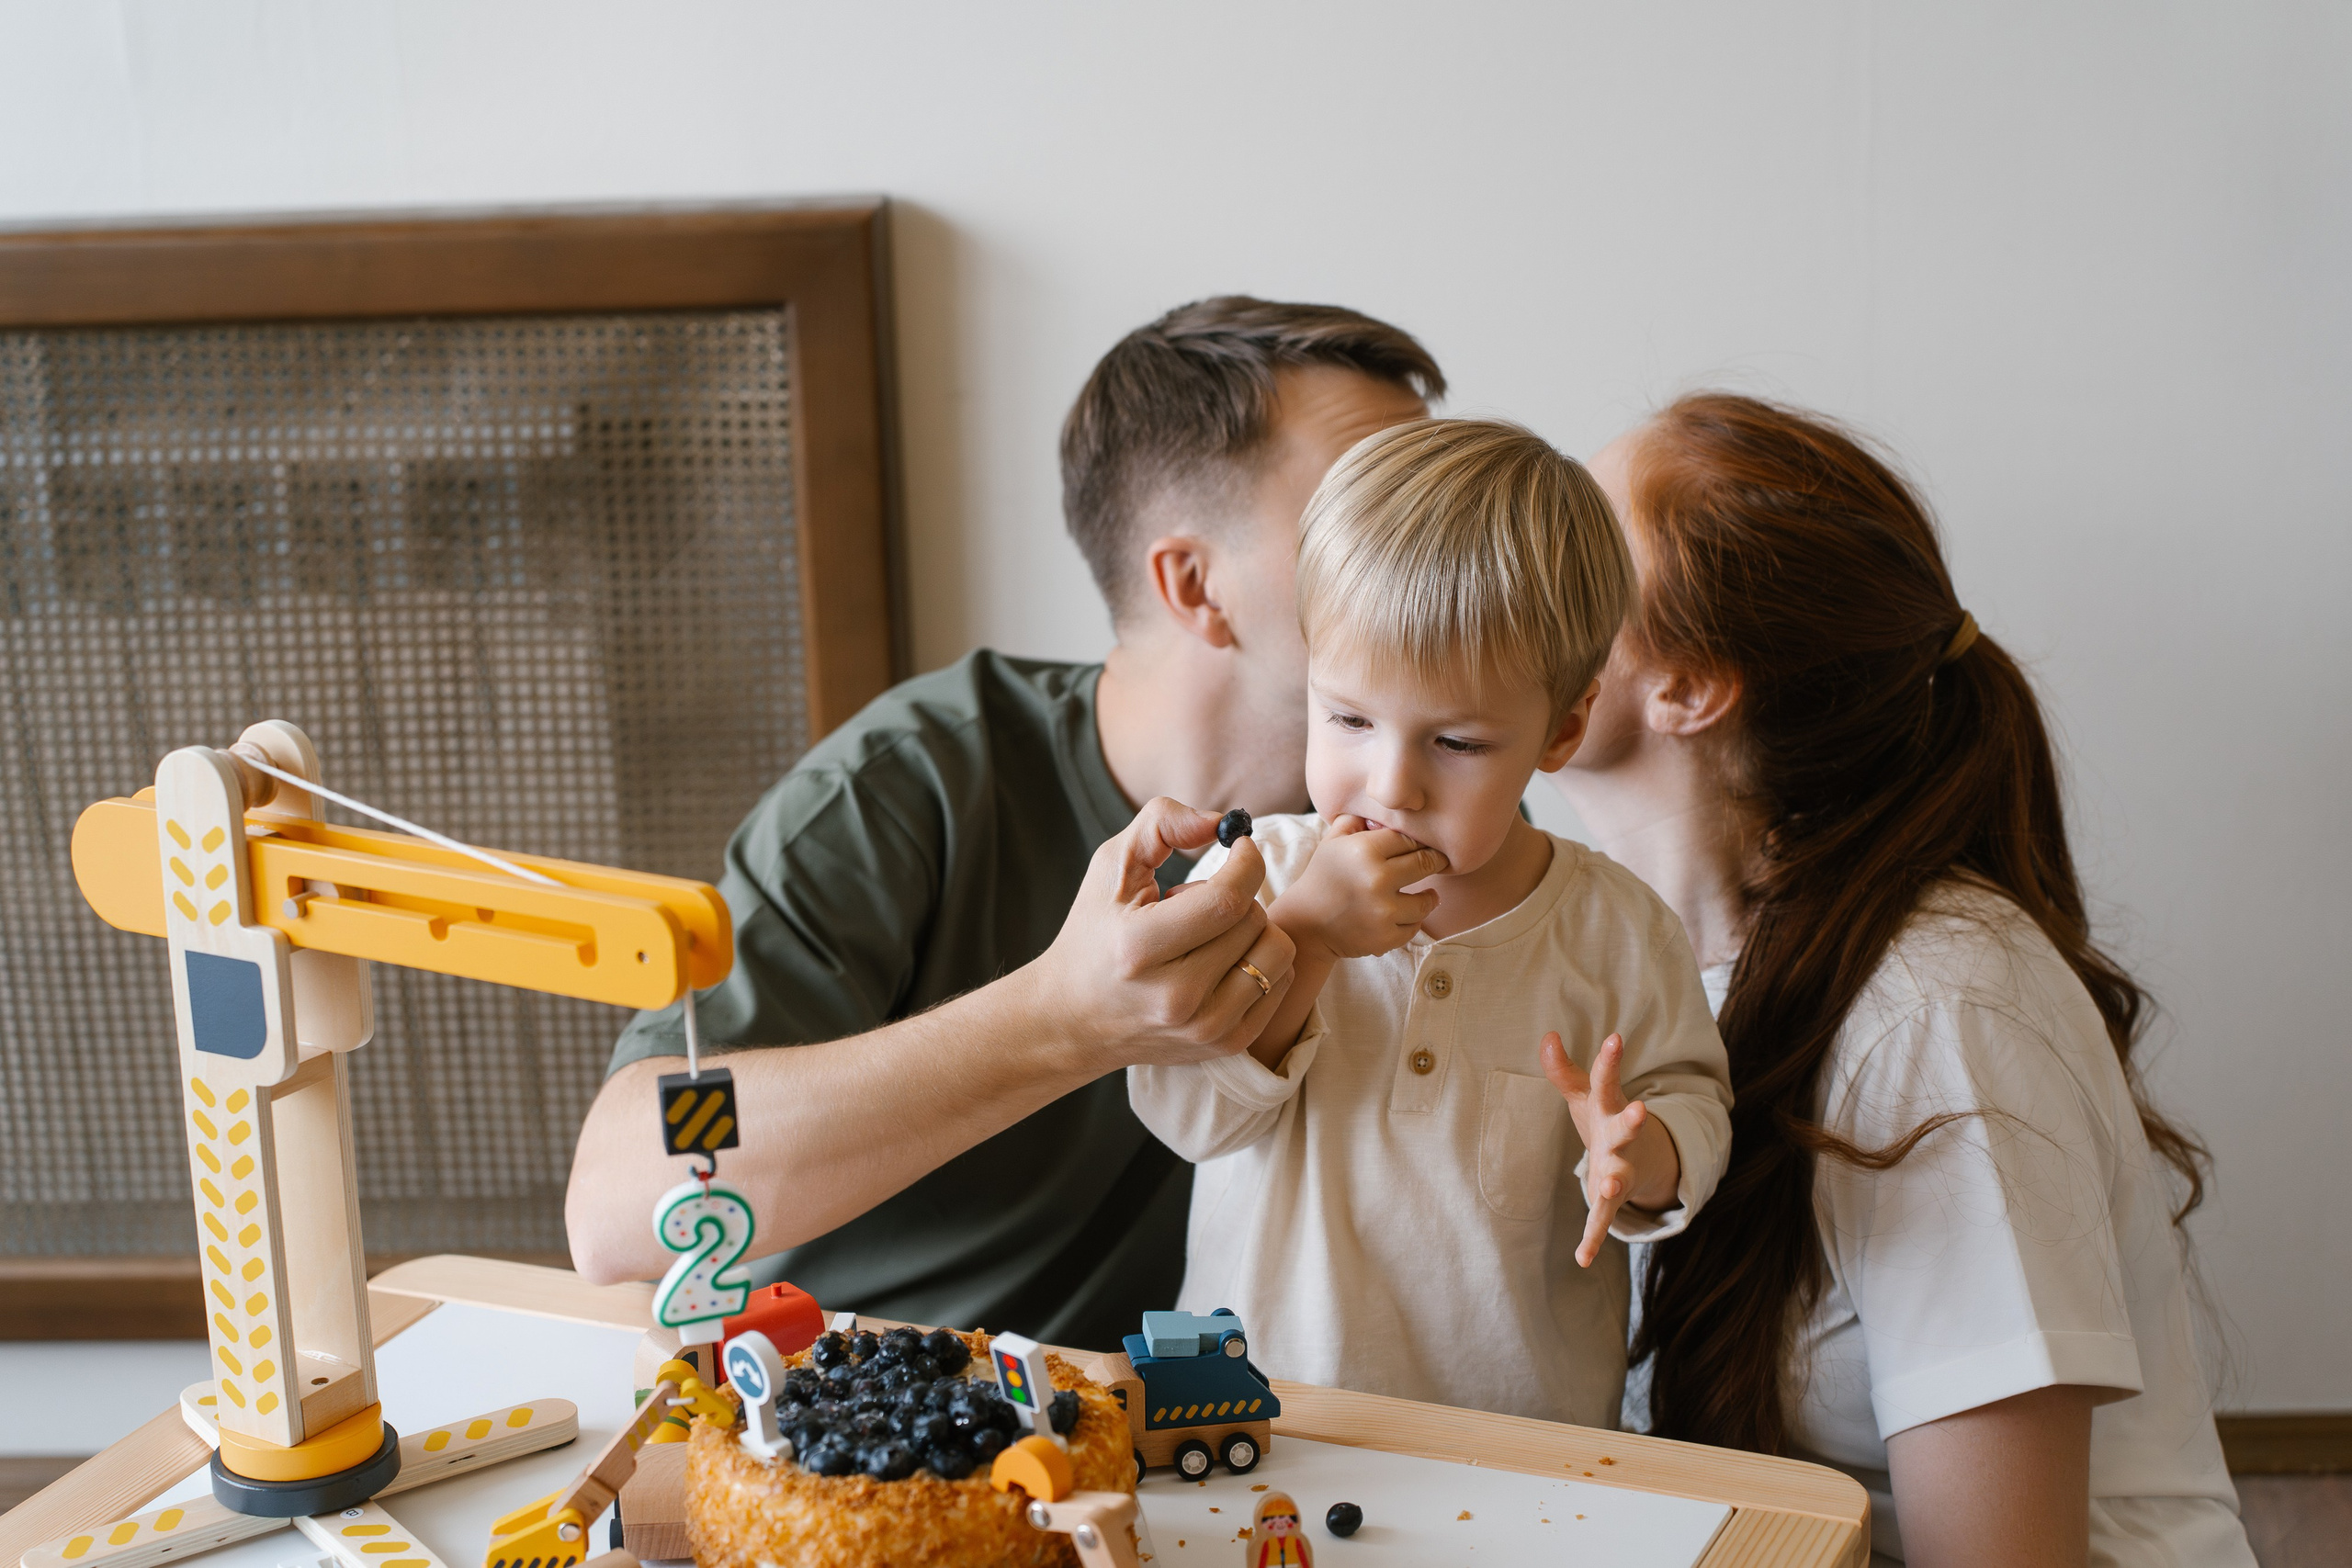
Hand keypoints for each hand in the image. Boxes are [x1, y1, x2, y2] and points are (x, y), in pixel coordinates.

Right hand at [1026, 797, 1295, 1069]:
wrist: (1073, 1020)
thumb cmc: (1094, 934)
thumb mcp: (1110, 868)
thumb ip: (1162, 824)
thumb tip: (1224, 822)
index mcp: (1141, 949)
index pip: (1227, 899)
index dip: (1246, 861)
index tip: (1238, 847)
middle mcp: (1177, 996)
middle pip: (1253, 920)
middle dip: (1237, 894)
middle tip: (1198, 903)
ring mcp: (1206, 1027)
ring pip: (1277, 951)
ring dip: (1254, 928)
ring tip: (1211, 933)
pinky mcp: (1228, 1045)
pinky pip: (1282, 982)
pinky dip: (1263, 959)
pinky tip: (1225, 959)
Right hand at [1269, 815, 1449, 962]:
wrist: (1305, 924)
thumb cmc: (1322, 877)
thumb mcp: (1333, 841)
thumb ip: (1357, 819)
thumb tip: (1383, 811)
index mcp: (1364, 850)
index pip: (1409, 838)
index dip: (1417, 841)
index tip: (1423, 845)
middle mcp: (1377, 879)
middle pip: (1426, 863)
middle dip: (1434, 861)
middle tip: (1438, 862)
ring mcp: (1383, 911)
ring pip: (1427, 900)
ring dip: (1428, 897)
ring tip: (1428, 894)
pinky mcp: (1386, 937)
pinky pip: (1415, 927)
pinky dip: (1413, 921)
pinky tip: (1407, 915)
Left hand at [1543, 1031, 1660, 1268]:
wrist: (1642, 1158)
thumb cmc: (1605, 1118)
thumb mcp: (1585, 1093)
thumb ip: (1563, 1070)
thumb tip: (1546, 1035)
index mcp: (1611, 1107)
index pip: (1609, 1080)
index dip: (1610, 1060)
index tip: (1615, 1038)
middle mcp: (1620, 1138)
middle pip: (1626, 1127)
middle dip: (1632, 1120)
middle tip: (1642, 1109)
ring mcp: (1619, 1168)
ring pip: (1617, 1175)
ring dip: (1613, 1180)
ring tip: (1607, 1184)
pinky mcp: (1613, 1196)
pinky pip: (1602, 1218)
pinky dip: (1593, 1238)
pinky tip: (1582, 1258)